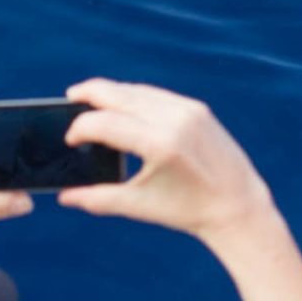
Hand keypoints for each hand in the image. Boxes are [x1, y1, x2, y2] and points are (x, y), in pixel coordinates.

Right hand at [58, 79, 276, 248]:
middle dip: (91, 94)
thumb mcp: (139, 205)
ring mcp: (189, 110)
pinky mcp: (198, 109)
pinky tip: (123, 103)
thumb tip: (64, 196)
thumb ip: (97, 198)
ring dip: (113, 92)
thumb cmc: (187, 209)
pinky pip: (158, 95)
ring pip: (139, 91)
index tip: (70, 140)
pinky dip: (136, 96)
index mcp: (159, 144)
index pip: (105, 123)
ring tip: (91, 100)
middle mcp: (174, 120)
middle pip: (120, 95)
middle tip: (70, 97)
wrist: (237, 204)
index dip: (80, 129)